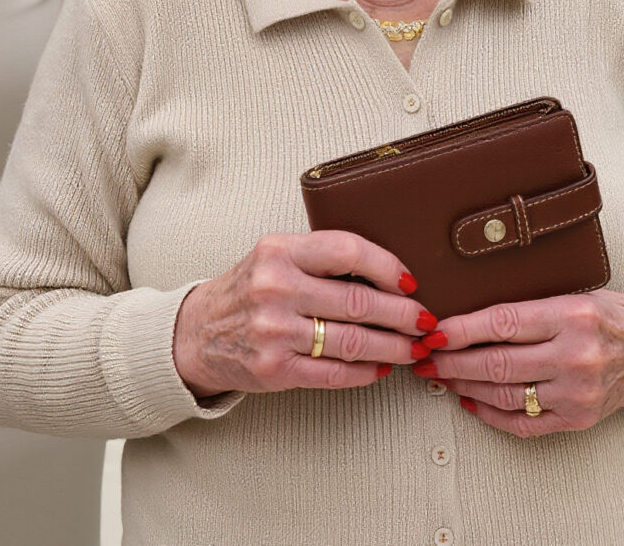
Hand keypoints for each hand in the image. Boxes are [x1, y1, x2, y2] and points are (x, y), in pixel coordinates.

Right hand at [172, 232, 432, 398]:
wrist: (196, 332)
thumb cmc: (249, 288)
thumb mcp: (277, 256)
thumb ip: (321, 257)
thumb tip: (389, 271)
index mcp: (281, 251)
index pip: (348, 250)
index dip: (388, 265)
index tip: (410, 280)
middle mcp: (276, 288)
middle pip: (358, 301)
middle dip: (402, 314)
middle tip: (426, 320)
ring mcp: (274, 331)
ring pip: (352, 340)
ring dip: (393, 347)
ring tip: (414, 347)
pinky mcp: (274, 369)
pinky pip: (333, 373)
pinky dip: (365, 373)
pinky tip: (382, 368)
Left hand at [428, 291, 623, 437]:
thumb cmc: (606, 312)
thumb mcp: (572, 294)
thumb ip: (528, 307)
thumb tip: (465, 315)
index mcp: (572, 316)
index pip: (503, 324)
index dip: (462, 330)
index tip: (433, 331)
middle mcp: (575, 357)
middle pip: (498, 364)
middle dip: (453, 362)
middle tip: (424, 357)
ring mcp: (576, 394)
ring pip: (505, 395)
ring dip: (465, 387)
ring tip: (440, 376)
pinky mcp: (577, 420)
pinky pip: (522, 424)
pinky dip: (490, 414)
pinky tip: (469, 402)